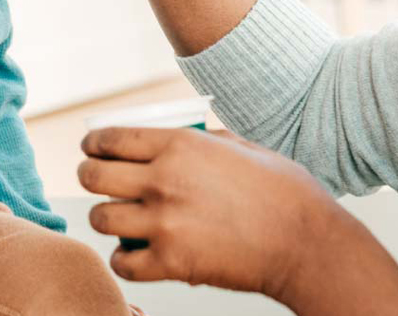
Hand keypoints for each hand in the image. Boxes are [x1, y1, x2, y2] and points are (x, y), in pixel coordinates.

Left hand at [78, 126, 345, 303]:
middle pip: (93, 176)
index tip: (91, 149)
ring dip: (107, 219)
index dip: (92, 144)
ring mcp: (165, 222)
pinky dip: (125, 260)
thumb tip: (174, 133)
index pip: (109, 138)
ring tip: (120, 220)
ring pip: (101, 218)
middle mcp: (163, 178)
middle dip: (90, 177)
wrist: (307, 241)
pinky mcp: (173, 263)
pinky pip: (123, 263)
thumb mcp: (236, 144)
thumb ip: (198, 138)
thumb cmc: (281, 190)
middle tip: (97, 182)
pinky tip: (137, 253)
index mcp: (178, 143)